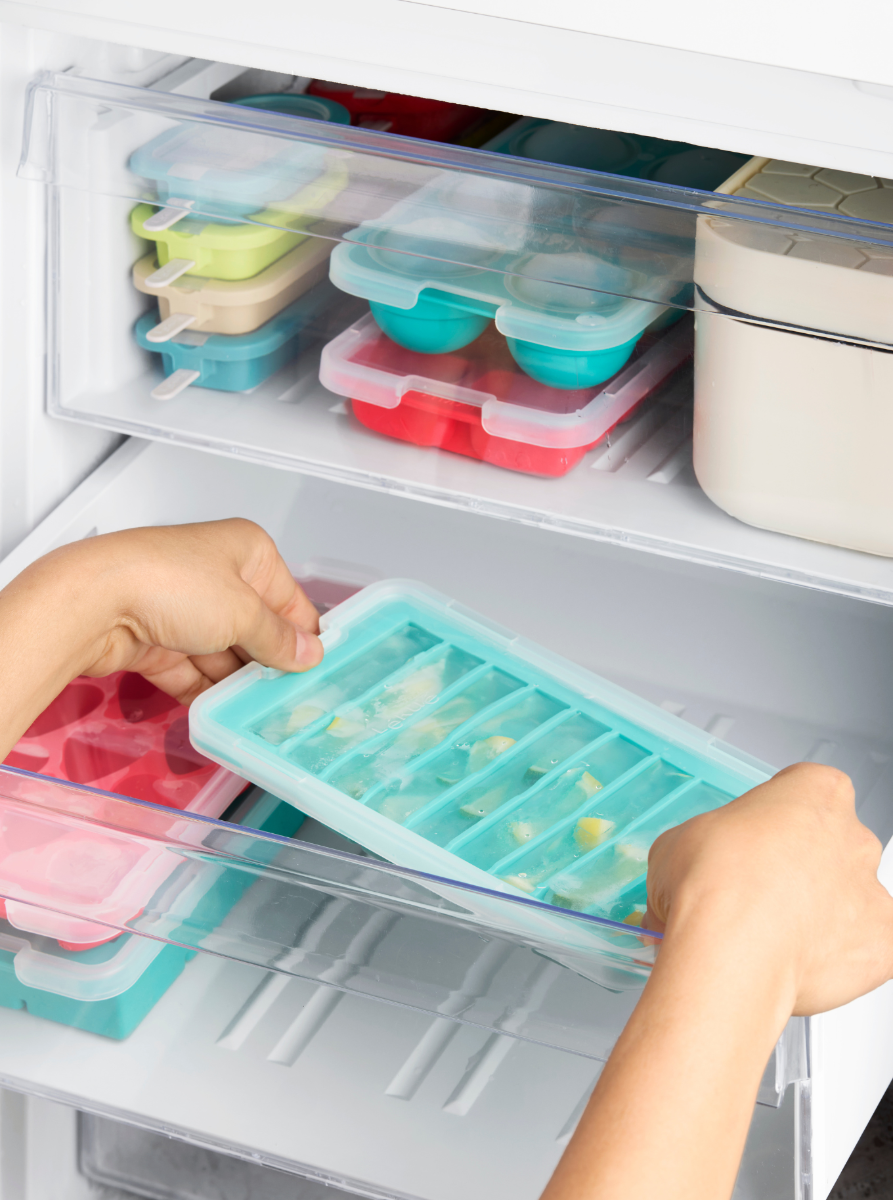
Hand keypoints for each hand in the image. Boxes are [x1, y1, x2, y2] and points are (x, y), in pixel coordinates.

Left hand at [0, 518, 322, 757]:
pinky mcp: (156, 641)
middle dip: (269, 663)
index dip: (304, 636)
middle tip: (292, 698)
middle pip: (256, 629)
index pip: (290, 598)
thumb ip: (279, 639)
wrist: (93, 604)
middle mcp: (216, 575)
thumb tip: (308, 654)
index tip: (319, 670)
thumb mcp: (243, 614)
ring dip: (237, 682)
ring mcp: (183, 609)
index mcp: (246, 552)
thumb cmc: (168, 583)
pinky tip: (223, 712)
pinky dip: (205, 691)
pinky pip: (192, 672)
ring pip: (223, 654)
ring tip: (261, 712)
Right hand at [542, 763, 892, 1199]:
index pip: (804, 790)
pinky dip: (827, 962)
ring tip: (759, 945)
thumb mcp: (674, 848)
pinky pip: (856, 952)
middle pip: (827, 848)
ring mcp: (871, 895)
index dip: (773, 821)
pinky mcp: (880, 951)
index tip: (751, 844)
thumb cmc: (701, 887)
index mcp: (810, 790)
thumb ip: (696, 852)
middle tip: (746, 898)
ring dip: (811, 918)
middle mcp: (852, 838)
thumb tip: (678, 881)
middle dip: (791, 871)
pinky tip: (783, 972)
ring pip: (845, 901)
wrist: (728, 954)